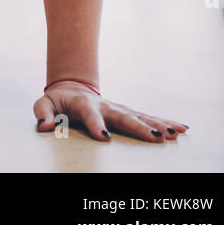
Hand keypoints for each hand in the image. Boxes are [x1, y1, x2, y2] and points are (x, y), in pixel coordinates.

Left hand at [33, 80, 188, 142]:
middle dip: (140, 127)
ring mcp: (118, 108)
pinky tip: (181, 129)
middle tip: (157, 138)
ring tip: (175, 134)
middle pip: (124, 117)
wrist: (71, 86)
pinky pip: (148, 117)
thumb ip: (42, 113)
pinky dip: (165, 122)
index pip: (90, 115)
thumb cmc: (57, 100)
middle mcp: (105, 105)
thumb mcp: (44, 104)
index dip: (96, 125)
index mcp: (84, 104)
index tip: (104, 138)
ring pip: (141, 116)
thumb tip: (44, 126)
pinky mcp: (127, 112)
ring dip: (159, 125)